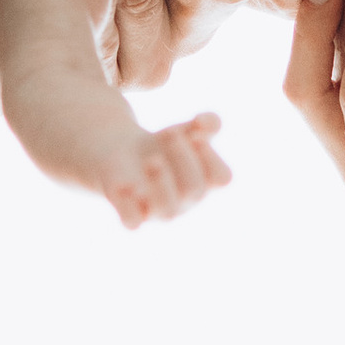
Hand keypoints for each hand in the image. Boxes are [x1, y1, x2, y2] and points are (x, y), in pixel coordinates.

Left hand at [99, 112, 231, 229]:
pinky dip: (129, 206)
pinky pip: (132, 221)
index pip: (221, 178)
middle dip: (182, 157)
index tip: (195, 135)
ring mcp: (157, 210)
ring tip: (152, 160)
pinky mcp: (129, 212)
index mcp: (204, 183)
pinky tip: (127, 186)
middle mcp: (184, 201)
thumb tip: (205, 123)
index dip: (211, 156)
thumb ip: (207, 123)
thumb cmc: (163, 145)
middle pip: (194, 188)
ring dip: (162, 182)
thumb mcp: (187, 129)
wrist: (122, 153)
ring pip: (167, 211)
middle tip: (168, 133)